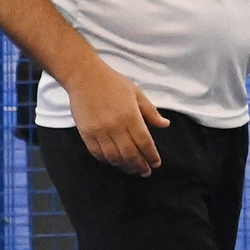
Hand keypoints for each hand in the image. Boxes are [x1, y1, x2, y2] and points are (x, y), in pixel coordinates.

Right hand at [66, 61, 170, 175]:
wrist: (85, 78)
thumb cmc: (114, 83)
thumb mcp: (137, 93)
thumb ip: (151, 112)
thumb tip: (165, 125)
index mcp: (131, 116)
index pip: (144, 142)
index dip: (151, 155)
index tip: (156, 163)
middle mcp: (115, 126)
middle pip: (130, 153)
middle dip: (140, 165)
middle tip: (146, 172)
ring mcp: (99, 131)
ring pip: (114, 156)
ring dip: (125, 166)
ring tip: (132, 170)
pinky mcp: (86, 134)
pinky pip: (97, 153)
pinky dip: (108, 161)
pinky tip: (115, 162)